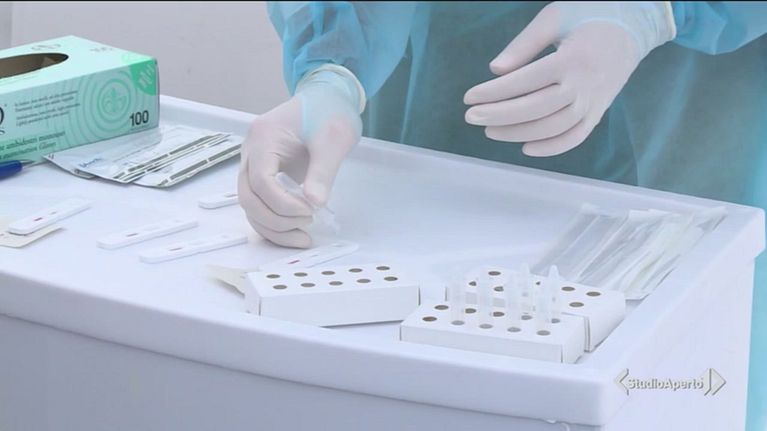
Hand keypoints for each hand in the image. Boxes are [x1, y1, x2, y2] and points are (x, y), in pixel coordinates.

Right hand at [238, 65, 363, 247]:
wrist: (326, 97)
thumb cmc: (329, 112)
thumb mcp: (333, 140)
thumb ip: (322, 172)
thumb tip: (314, 203)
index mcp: (263, 138)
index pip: (260, 180)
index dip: (282, 203)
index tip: (310, 211)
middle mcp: (250, 152)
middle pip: (248, 197)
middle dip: (276, 219)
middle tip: (308, 224)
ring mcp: (252, 164)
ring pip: (250, 206)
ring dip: (273, 227)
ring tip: (303, 236)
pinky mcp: (261, 175)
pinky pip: (259, 204)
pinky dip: (274, 222)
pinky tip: (295, 231)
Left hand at [464, 2, 674, 156]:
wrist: (633, 27)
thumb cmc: (589, 16)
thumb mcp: (555, 18)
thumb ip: (524, 44)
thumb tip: (495, 70)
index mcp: (572, 58)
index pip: (526, 81)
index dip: (495, 92)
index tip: (469, 97)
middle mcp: (584, 84)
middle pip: (537, 108)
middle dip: (499, 116)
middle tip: (471, 117)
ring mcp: (594, 101)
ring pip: (553, 127)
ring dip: (518, 133)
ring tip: (490, 130)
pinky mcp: (599, 112)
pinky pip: (576, 137)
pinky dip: (551, 148)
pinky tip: (525, 147)